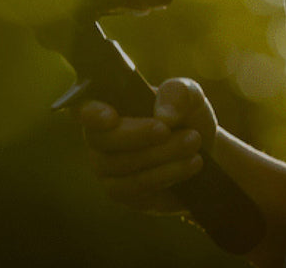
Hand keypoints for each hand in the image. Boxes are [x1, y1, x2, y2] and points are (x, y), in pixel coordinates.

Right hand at [78, 78, 217, 213]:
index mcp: (111, 103)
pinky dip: (166, 174)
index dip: (90, 113)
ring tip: (194, 143)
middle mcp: (101, 136)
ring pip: (121, 165)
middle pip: (101, 139)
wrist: (203, 150)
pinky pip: (135, 187)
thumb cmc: (187, 114)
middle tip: (168, 130)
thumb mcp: (190, 96)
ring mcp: (107, 166)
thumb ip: (177, 94)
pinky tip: (191, 164)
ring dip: (161, 155)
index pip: (82, 107)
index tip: (110, 118)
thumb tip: (164, 116)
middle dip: (139, 135)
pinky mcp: (121, 191)